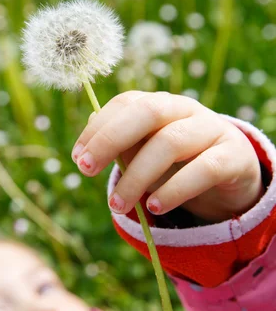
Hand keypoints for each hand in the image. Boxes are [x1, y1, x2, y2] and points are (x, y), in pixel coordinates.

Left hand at [72, 91, 263, 222]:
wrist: (233, 174)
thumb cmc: (178, 163)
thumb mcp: (145, 156)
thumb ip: (121, 149)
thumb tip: (86, 150)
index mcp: (159, 104)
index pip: (125, 103)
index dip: (98, 128)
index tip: (78, 157)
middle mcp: (185, 108)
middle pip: (147, 112)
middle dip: (110, 139)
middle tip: (86, 169)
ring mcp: (211, 128)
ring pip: (170, 143)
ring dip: (137, 176)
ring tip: (117, 205)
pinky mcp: (233, 156)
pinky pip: (203, 169)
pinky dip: (175, 190)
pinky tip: (156, 208)